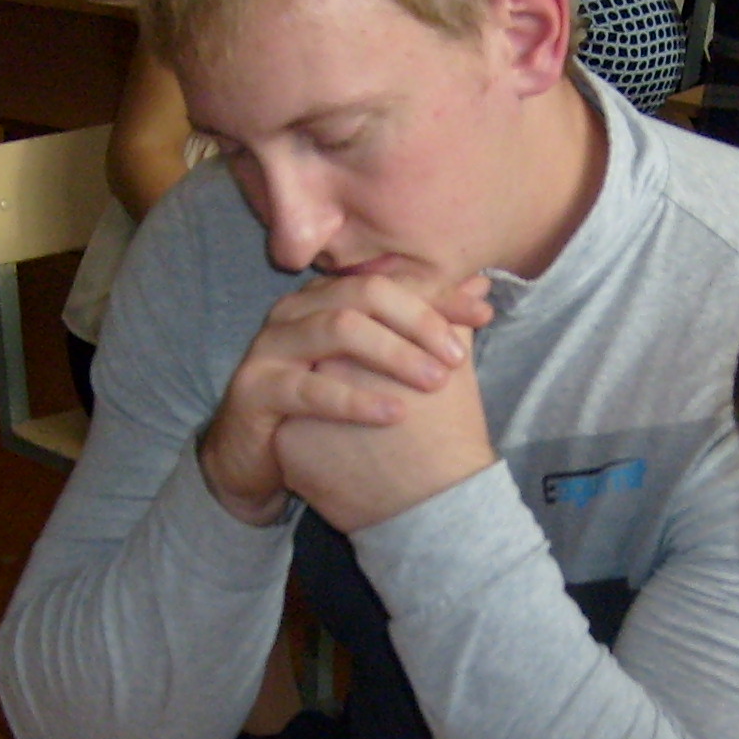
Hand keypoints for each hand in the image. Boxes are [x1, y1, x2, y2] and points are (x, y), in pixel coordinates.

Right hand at [198, 270, 491, 524]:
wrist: (254, 459)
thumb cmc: (321, 409)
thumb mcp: (373, 368)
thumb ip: (421, 327)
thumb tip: (480, 288)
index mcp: (325, 298)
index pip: (388, 280)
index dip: (439, 294)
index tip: (484, 312)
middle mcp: (295, 311)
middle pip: (365, 292)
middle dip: (419, 320)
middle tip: (457, 356)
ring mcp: (270, 346)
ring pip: (338, 328)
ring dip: (393, 353)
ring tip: (434, 382)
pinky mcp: (255, 389)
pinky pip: (309, 388)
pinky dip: (355, 399)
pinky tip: (393, 415)